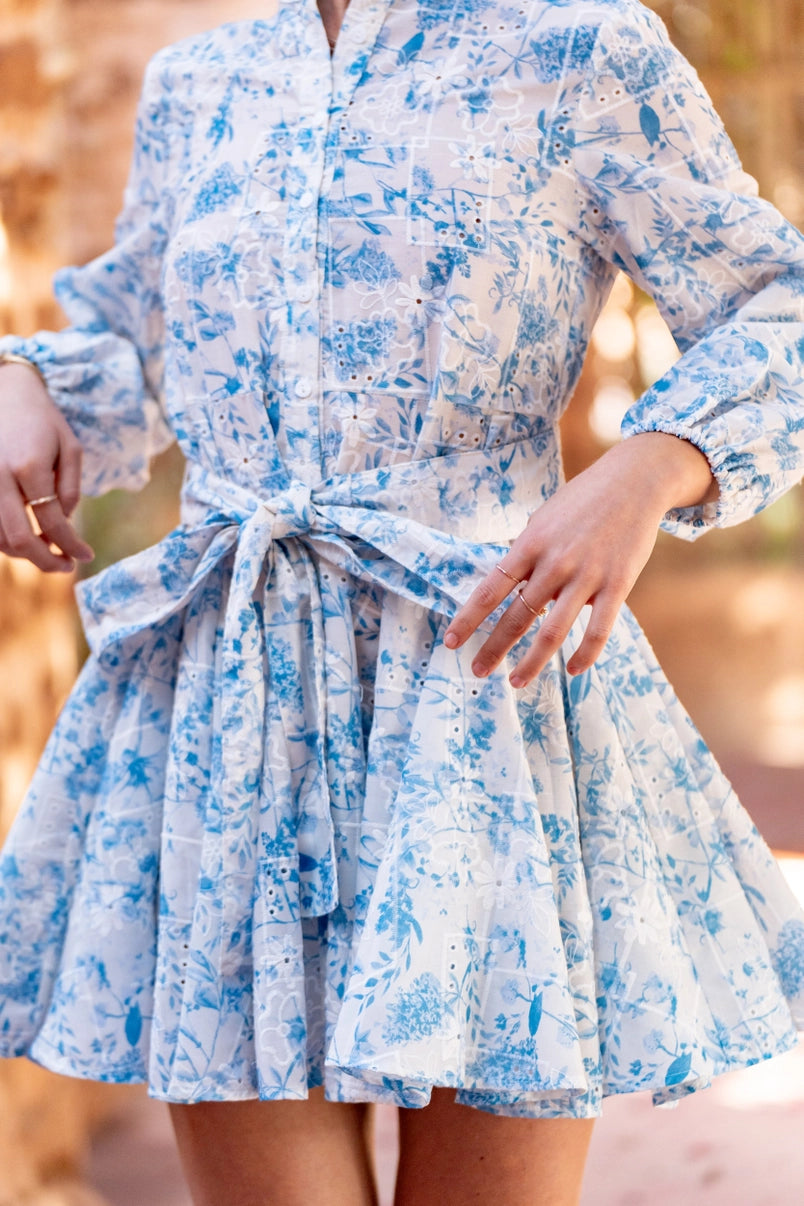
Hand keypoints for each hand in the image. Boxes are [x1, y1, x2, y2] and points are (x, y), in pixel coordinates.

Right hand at [0, 363, 93, 571]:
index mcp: (29, 467)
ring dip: (25, 553)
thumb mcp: (70, 448)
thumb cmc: (43, 420)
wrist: (5, 392)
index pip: (52, 522)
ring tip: (49, 551)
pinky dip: (6, 540)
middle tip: (66, 566)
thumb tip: (65, 525)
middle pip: (20, 539)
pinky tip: (27, 538)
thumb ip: (70, 489)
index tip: (85, 556)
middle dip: (45, 561)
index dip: (71, 545)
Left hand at [443, 433, 716, 686]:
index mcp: (530, 544)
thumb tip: (511, 590)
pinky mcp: (618, 584)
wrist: (635, 481)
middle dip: (494, 648)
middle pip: (518, 616)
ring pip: (553, 631)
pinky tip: (572, 670)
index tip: (451, 641)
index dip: (469, 618)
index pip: (490, 588)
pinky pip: (598, 630)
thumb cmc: (582, 501)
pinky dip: (584, 655)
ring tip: (516, 682)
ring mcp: (587, 575)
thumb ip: (527, 555)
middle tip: (478, 672)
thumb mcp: (543, 520)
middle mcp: (555, 563)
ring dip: (531, 662)